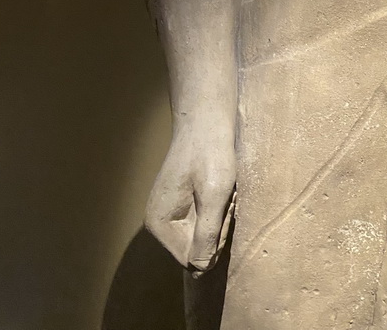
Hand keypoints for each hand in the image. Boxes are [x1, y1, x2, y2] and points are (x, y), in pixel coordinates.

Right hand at [145, 124, 235, 274]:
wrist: (206, 119)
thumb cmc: (211, 152)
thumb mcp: (215, 193)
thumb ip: (207, 232)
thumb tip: (200, 268)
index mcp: (159, 224)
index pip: (193, 260)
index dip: (215, 240)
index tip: (224, 208)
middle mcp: (159, 224)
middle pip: (199, 250)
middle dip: (219, 228)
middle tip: (226, 196)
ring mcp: (170, 215)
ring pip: (205, 237)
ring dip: (221, 217)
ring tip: (224, 189)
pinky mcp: (182, 206)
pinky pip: (205, 222)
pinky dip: (218, 208)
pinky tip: (222, 188)